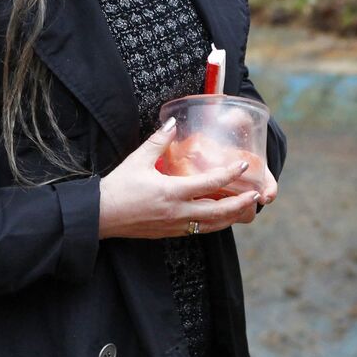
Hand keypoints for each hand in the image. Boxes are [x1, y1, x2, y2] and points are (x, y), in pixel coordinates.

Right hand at [98, 117, 260, 239]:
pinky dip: (213, 225)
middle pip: (218, 212)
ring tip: (246, 210)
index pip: (209, 184)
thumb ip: (158, 141)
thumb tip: (173, 123)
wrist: (100, 216)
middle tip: (257, 195)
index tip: (243, 166)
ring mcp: (174, 226)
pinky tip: (220, 218)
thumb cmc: (118, 186)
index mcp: (172, 192)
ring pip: (211, 226)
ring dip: (230, 218)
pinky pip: (198, 231)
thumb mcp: (138, 160)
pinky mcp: (169, 233)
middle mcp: (177, 212)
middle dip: (240, 204)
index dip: (229, 174)